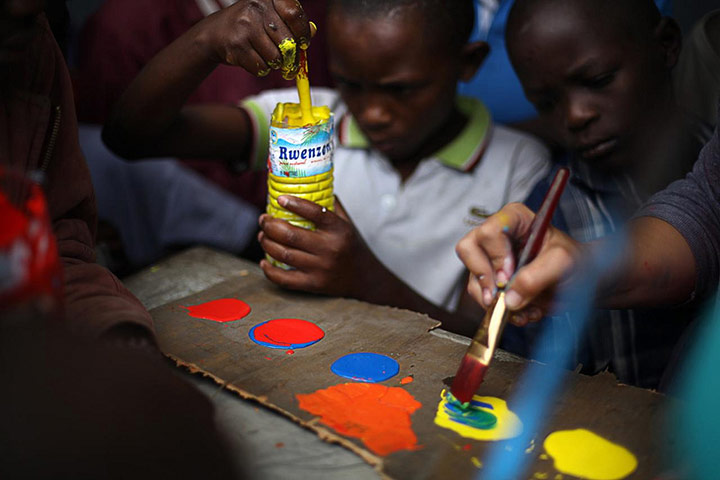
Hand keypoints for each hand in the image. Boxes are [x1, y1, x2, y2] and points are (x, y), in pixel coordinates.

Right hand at [193, 0, 312, 77]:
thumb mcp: (270, 17)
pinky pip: (261, 68)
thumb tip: (311, 32)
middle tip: (285, 58)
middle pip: (288, 42)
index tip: (303, 43)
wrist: (215, 33)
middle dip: (289, 56)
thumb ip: (292, 23)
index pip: (294, 14)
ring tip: (265, 55)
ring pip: (276, 58)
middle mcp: (256, 7)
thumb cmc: (249, 25)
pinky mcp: (236, 46)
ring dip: (274, 64)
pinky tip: (253, 59)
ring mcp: (245, 26)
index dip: (302, 33)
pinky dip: (261, 69)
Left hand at [258, 195, 381, 296]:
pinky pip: (285, 279)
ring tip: (262, 236)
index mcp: (339, 230)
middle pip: (290, 235)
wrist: (365, 278)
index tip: (279, 199)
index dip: (294, 204)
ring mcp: (321, 269)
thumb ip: (330, 205)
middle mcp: (330, 249)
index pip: (315, 213)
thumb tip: (308, 185)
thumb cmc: (351, 246)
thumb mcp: (346, 223)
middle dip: (270, 225)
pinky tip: (264, 261)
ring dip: (266, 243)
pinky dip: (269, 270)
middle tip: (264, 219)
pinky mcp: (313, 285)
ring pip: (284, 254)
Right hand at [455, 203, 581, 325]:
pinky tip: (524, 313)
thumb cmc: (576, 262)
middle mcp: (498, 237)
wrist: (581, 282)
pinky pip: (483, 299)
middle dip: (483, 278)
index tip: (507, 276)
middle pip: (468, 250)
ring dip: (495, 301)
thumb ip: (537, 276)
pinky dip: (501, 312)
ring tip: (523, 310)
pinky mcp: (493, 283)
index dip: (495, 256)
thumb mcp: (563, 263)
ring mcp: (492, 261)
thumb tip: (510, 298)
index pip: (489, 231)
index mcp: (515, 219)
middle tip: (500, 296)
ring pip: (473, 279)